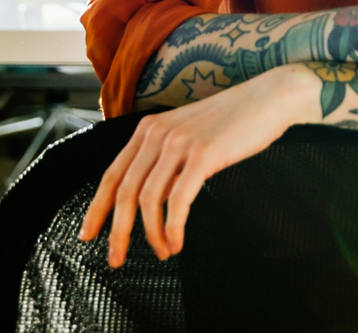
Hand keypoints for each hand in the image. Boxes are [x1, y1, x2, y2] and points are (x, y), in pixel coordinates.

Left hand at [78, 66, 308, 264]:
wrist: (269, 98)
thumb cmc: (233, 121)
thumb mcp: (188, 136)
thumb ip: (166, 163)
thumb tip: (153, 201)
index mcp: (149, 129)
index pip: (112, 174)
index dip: (96, 208)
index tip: (88, 235)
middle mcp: (157, 133)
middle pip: (123, 191)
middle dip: (117, 231)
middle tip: (116, 259)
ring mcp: (179, 142)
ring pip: (147, 199)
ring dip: (151, 234)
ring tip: (163, 252)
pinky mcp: (203, 154)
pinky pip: (178, 200)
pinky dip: (173, 228)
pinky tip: (177, 242)